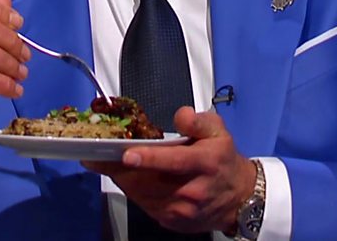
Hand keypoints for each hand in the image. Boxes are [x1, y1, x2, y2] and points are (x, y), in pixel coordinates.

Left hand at [83, 107, 255, 233]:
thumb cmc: (223, 160)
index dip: (149, 158)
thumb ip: (198, 121)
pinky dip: (132, 190)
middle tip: (97, 155)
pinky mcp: (172, 222)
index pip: (175, 161)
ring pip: (142, 195)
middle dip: (120, 168)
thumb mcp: (218, 131)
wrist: (239, 197)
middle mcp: (193, 191)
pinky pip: (144, 205)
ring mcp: (181, 210)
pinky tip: (125, 177)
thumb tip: (181, 116)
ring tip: (106, 163)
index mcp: (205, 163)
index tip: (127, 154)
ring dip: (122, 178)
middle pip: (149, 180)